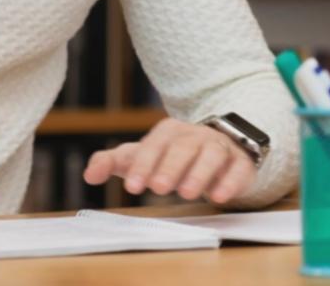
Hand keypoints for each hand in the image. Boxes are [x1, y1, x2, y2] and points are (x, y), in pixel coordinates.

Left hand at [84, 118, 255, 204]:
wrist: (219, 148)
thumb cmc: (172, 156)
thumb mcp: (142, 157)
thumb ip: (113, 162)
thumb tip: (90, 174)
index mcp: (169, 132)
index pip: (155, 144)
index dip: (143, 163)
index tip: (132, 184)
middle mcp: (196, 136)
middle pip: (183, 147)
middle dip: (170, 166)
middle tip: (157, 188)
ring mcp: (220, 147)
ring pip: (212, 155)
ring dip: (199, 172)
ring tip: (187, 193)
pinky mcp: (240, 163)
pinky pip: (238, 168)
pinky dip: (230, 181)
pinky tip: (220, 196)